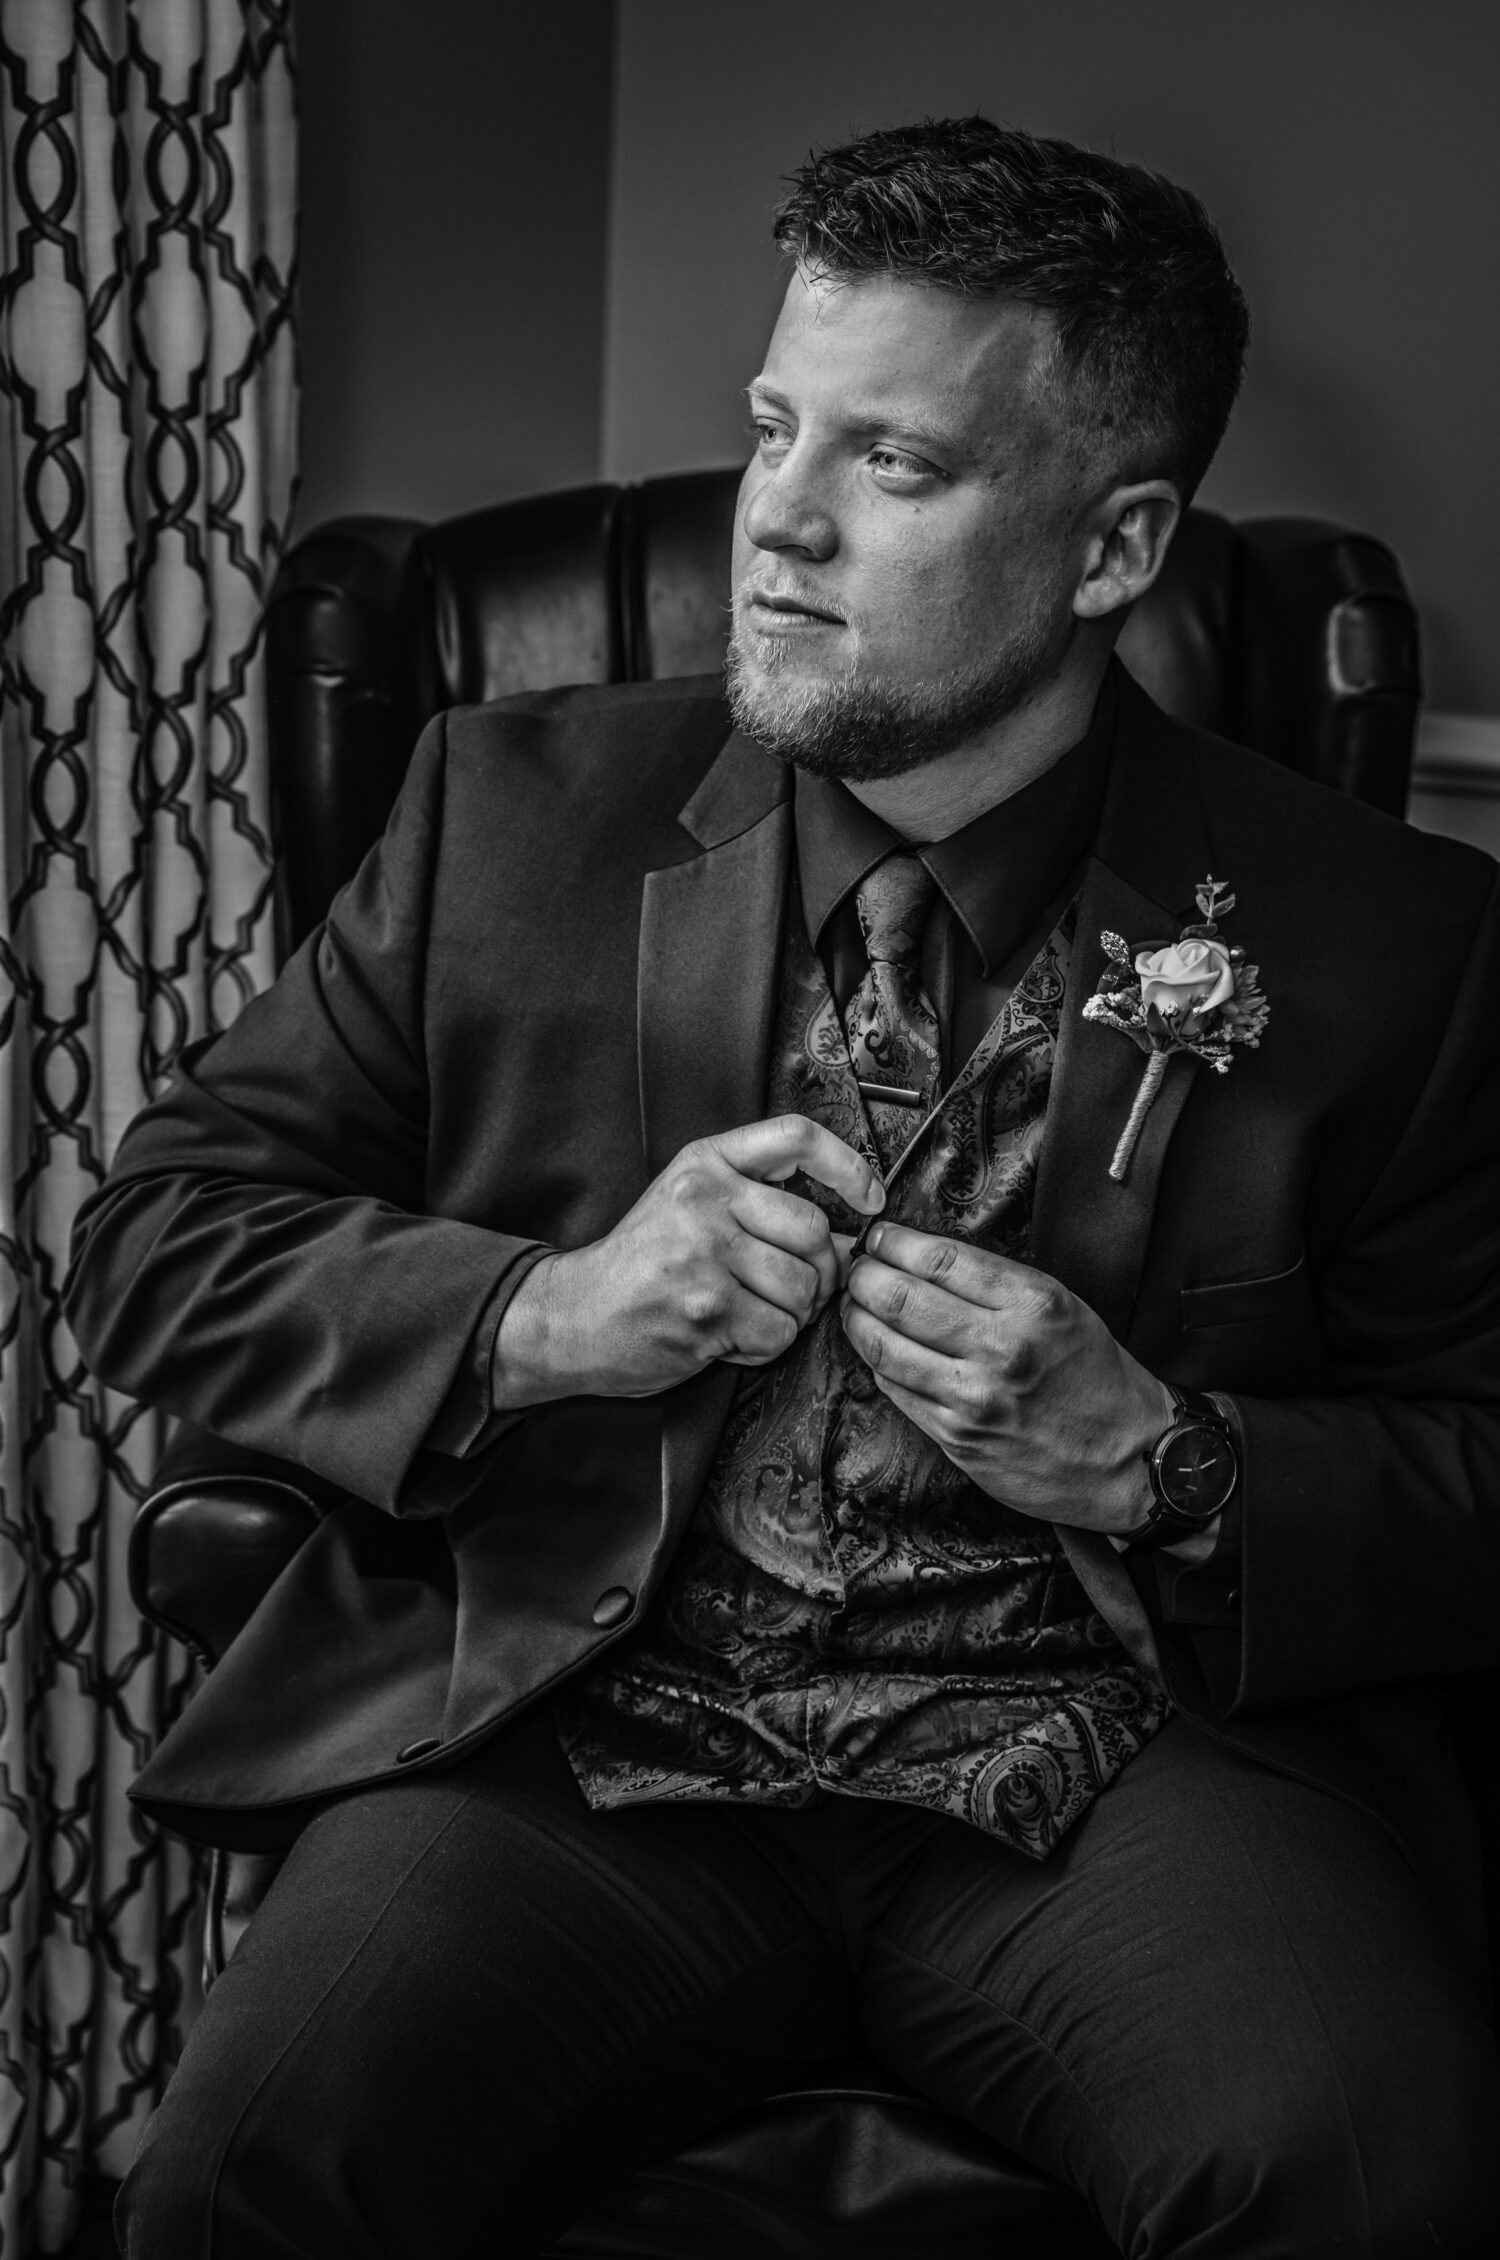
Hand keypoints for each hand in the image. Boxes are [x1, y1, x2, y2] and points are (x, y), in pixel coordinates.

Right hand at [493, 1116, 882, 1405]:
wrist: (572, 1316)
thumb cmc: (639, 1265)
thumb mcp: (687, 1201)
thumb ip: (757, 1199)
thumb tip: (850, 1232)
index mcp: (705, 1164)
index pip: (795, 1137)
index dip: (848, 1165)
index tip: (869, 1197)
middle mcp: (704, 1199)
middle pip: (814, 1229)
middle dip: (819, 1271)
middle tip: (792, 1288)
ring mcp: (703, 1254)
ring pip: (803, 1286)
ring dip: (792, 1314)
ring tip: (753, 1313)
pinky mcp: (706, 1310)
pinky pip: (779, 1331)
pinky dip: (766, 1345)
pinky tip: (733, 1336)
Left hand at [841, 1221, 1173, 1537]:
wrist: (1130, 1458)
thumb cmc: (1096, 1377)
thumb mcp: (1063, 1308)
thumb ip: (995, 1284)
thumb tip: (920, 1259)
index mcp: (1034, 1304)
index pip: (940, 1259)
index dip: (894, 1242)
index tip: (879, 1237)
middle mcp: (1002, 1348)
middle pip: (900, 1298)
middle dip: (864, 1276)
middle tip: (856, 1269)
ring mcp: (975, 1397)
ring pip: (884, 1346)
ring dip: (857, 1319)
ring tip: (854, 1305)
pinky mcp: (957, 1437)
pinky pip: (895, 1389)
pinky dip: (877, 1363)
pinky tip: (877, 1349)